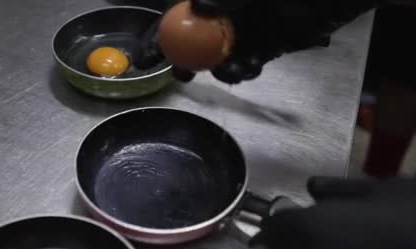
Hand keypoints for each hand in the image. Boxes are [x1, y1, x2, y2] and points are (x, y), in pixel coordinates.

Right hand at [135, 0, 379, 83]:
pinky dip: (245, 71)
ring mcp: (248, 32)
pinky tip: (248, 67)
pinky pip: (248, 65)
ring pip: (221, 58)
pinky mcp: (269, 47)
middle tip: (182, 75)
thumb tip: (199, 6)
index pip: (180, 16)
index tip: (146, 57)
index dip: (159, 36)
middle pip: (194, 40)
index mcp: (218, 0)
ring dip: (220, 70)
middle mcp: (229, 15)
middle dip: (185, 60)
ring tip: (230, 69)